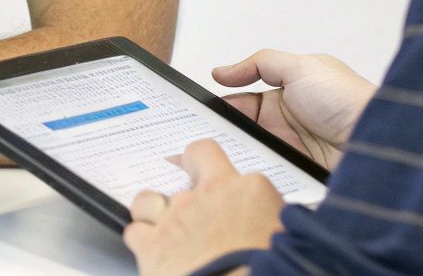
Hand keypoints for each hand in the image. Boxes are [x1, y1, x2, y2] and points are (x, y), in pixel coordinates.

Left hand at [123, 138, 282, 275]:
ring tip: (165, 226)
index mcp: (251, 190)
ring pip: (151, 196)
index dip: (228, 177)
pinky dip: (143, 240)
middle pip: (192, 158)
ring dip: (155, 208)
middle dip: (189, 169)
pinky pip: (135, 231)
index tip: (225, 185)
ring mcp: (177, 216)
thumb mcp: (287, 237)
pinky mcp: (153, 245)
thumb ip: (273, 221)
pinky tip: (154, 252)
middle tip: (193, 190)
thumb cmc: (274, 271)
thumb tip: (276, 225)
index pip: (239, 168)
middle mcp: (210, 194)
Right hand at [212, 49, 374, 169]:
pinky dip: (256, 174)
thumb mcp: (301, 66)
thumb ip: (260, 64)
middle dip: (224, 134)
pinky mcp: (299, 173)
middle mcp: (288, 122)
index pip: (242, 101)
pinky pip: (270, 174)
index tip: (198, 114)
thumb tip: (222, 71)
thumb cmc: (348, 100)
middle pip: (243, 130)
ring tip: (219, 157)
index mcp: (287, 93)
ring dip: (238, 155)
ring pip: (252, 154)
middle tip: (202, 138)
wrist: (379, 141)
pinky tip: (243, 173)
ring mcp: (293, 149)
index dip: (221, 107)